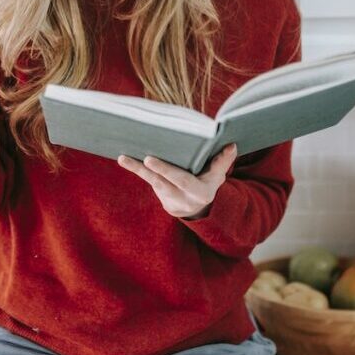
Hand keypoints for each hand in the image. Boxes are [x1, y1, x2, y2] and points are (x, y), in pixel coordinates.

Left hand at [117, 143, 237, 218]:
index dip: (166, 170)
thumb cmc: (207, 184)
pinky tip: (125, 158)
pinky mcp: (159, 196)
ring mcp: (168, 199)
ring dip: (137, 169)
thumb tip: (231, 145)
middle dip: (148, 170)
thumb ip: (222, 162)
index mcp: (198, 193)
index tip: (150, 160)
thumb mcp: (216, 176)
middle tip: (136, 159)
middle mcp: (182, 198)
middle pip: (162, 183)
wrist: (196, 208)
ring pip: (152, 182)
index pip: (181, 180)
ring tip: (123, 157)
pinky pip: (148, 181)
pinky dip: (137, 170)